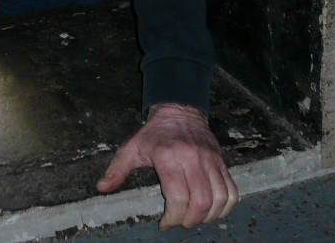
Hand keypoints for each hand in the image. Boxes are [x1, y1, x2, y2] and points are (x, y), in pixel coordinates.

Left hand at [96, 103, 238, 229]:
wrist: (179, 109)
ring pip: (220, 198)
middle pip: (201, 202)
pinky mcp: (222, 161)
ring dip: (210, 216)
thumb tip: (102, 187)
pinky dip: (226, 206)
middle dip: (191, 220)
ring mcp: (211, 160)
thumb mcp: (132, 147)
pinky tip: (213, 210)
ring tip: (196, 218)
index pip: (177, 197)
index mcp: (168, 157)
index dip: (172, 218)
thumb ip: (118, 169)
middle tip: (181, 221)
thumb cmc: (154, 133)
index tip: (164, 223)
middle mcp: (192, 158)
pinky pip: (232, 190)